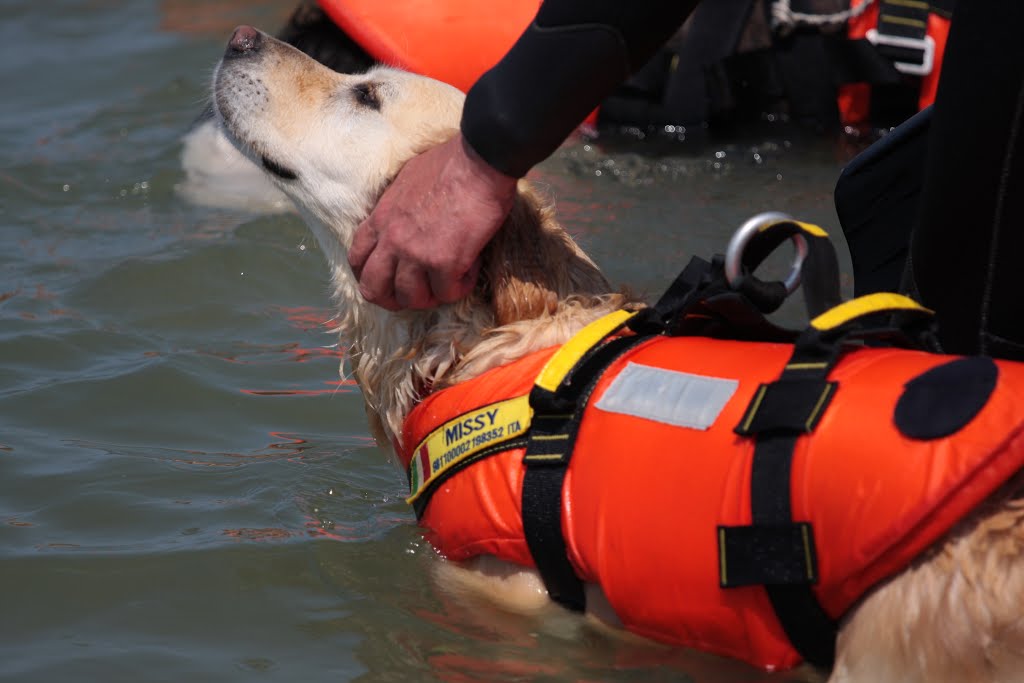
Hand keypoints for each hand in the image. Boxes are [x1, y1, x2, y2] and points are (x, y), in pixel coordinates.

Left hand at [348, 134, 517, 309]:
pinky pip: (447, 293)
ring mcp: (416, 254)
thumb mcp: (406, 181)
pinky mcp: (444, 262)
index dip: (368, 277)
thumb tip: (404, 220)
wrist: (479, 161)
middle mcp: (392, 240)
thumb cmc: (450, 163)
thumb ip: (397, 208)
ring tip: (448, 282)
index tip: (387, 281)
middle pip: (373, 289)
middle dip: (393, 300)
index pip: (356, 259)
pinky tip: (471, 269)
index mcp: (381, 218)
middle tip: (416, 295)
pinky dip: (461, 286)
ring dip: (431, 296)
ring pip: (411, 298)